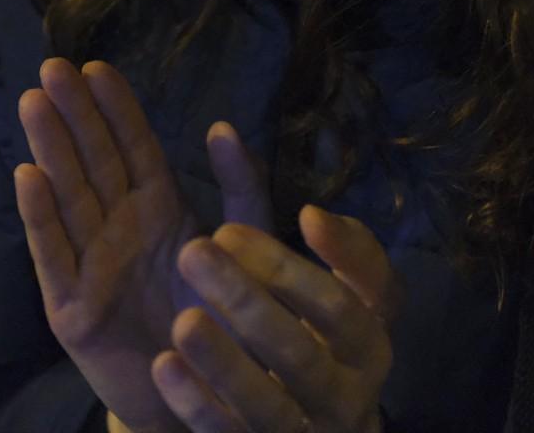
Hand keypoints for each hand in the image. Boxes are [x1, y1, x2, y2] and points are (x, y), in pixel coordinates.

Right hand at [16, 59, 267, 431]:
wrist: (204, 398)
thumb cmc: (223, 319)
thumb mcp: (248, 245)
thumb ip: (243, 187)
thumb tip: (222, 124)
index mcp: (159, 209)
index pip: (134, 147)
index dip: (116, 108)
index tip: (97, 66)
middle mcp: (120, 229)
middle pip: (93, 161)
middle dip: (74, 113)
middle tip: (53, 65)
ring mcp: (91, 266)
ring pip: (67, 195)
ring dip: (50, 148)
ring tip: (34, 102)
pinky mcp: (72, 309)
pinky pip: (53, 255)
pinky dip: (39, 216)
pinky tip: (26, 176)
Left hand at [150, 206, 400, 432]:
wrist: (290, 428)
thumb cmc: (283, 329)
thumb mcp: (282, 273)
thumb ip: (255, 207)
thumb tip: (221, 131)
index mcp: (366, 333)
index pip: (368, 293)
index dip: (346, 254)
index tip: (303, 215)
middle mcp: (350, 384)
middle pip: (314, 342)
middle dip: (261, 294)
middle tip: (200, 250)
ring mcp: (311, 429)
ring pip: (275, 397)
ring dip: (227, 359)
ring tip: (184, 321)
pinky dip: (201, 404)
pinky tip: (165, 367)